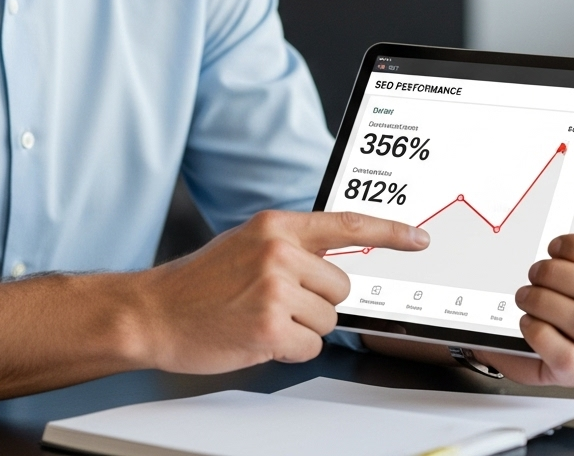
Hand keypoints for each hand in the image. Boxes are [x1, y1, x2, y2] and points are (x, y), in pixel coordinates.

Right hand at [139, 210, 428, 373]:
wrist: (155, 312)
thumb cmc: (199, 283)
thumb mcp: (246, 244)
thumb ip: (290, 246)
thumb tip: (333, 262)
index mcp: (275, 225)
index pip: (345, 223)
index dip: (390, 230)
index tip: (418, 237)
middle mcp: (278, 251)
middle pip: (341, 286)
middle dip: (316, 302)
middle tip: (274, 301)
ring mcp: (274, 288)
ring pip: (328, 321)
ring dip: (301, 328)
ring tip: (260, 317)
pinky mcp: (270, 326)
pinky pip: (310, 348)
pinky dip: (288, 350)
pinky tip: (257, 336)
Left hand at [479, 178, 573, 385]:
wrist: (505, 326)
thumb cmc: (546, 287)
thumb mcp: (571, 248)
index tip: (554, 246)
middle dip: (557, 273)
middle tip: (535, 272)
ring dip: (543, 300)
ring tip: (526, 296)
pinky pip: (564, 353)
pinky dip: (537, 332)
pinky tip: (527, 322)